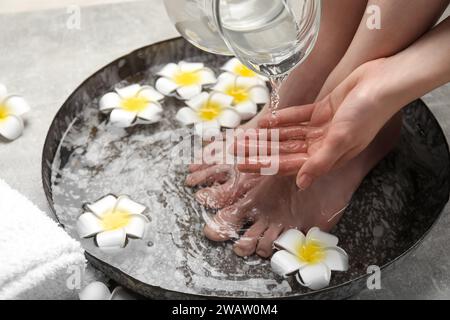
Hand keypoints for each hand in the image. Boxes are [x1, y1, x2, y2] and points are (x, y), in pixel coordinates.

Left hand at [234, 59, 398, 188]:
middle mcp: (322, 145)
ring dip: (266, 137)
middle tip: (235, 151)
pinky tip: (265, 122)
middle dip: (260, 151)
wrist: (382, 82)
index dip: (264, 166)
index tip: (243, 166)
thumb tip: (301, 184)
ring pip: (287, 135)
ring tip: (244, 137)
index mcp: (327, 157)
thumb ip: (320, 162)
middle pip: (283, 151)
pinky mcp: (322, 111)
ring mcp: (321, 128)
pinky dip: (281, 120)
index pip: (289, 165)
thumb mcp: (341, 140)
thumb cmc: (366, 114)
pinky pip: (297, 118)